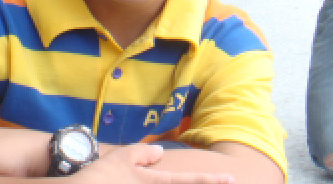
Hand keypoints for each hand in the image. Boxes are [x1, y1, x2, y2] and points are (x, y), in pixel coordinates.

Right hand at [74, 144, 235, 183]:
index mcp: (154, 182)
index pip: (188, 181)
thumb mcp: (122, 158)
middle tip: (228, 182)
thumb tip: (161, 152)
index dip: (212, 180)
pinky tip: (159, 178)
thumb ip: (144, 153)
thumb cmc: (100, 176)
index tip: (231, 178)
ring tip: (208, 180)